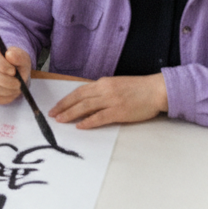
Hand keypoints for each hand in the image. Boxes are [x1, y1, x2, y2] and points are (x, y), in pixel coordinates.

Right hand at [0, 40, 31, 103]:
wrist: (10, 70)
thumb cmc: (16, 62)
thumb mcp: (21, 56)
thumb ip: (18, 55)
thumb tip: (9, 55)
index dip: (3, 65)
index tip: (13, 71)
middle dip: (7, 81)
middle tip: (18, 83)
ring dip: (8, 90)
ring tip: (16, 88)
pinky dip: (6, 97)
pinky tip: (12, 92)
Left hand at [49, 73, 168, 128]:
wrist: (155, 90)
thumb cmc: (137, 89)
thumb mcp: (116, 85)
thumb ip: (102, 91)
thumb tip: (88, 100)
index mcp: (103, 82)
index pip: (79, 91)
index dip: (66, 99)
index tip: (56, 106)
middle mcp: (104, 89)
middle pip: (79, 98)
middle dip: (64, 106)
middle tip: (52, 114)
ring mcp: (111, 100)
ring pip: (85, 107)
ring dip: (71, 113)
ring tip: (61, 120)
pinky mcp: (119, 111)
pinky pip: (100, 117)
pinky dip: (88, 122)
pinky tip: (80, 126)